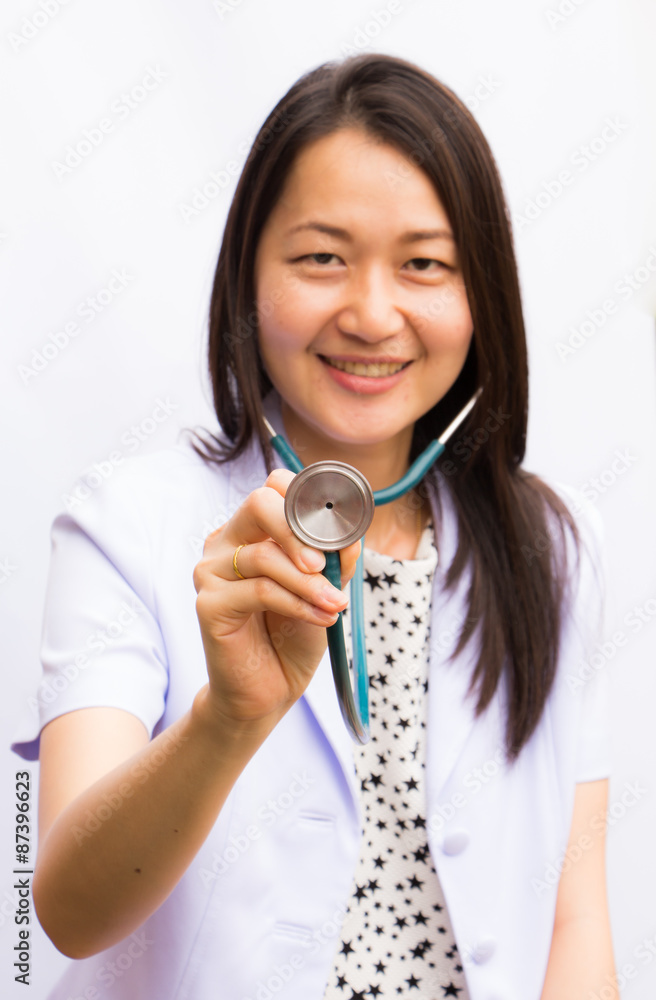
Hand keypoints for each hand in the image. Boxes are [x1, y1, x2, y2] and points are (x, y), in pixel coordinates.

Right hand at [192, 468, 360, 728]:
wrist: (269, 689)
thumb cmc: (293, 634)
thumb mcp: (325, 588)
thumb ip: (334, 558)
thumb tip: (350, 534)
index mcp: (251, 530)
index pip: (273, 486)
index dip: (307, 499)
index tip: (338, 526)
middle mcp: (225, 542)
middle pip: (260, 503)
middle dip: (301, 529)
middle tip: (324, 563)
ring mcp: (211, 571)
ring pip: (265, 555)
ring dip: (309, 582)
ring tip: (335, 604)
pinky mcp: (209, 603)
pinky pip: (260, 590)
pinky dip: (298, 603)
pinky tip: (320, 617)